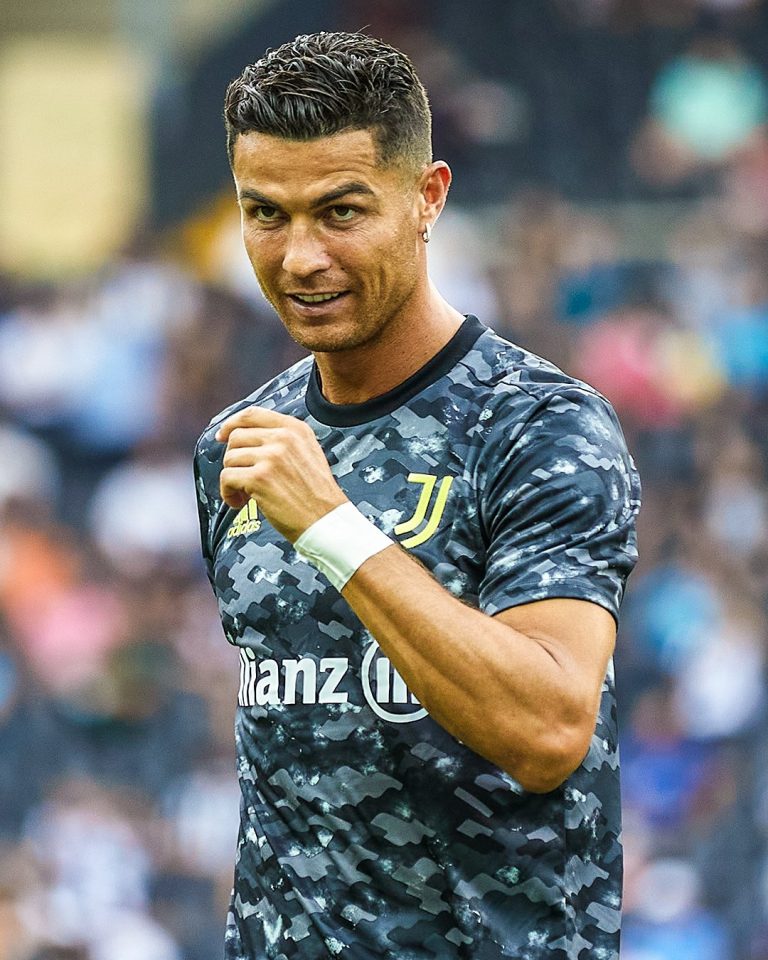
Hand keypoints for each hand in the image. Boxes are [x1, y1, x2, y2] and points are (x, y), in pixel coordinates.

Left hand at [215, 407, 347, 541]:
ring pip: (229, 459)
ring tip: (245, 495)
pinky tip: (240, 502)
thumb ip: (283, 440)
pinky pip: (227, 478)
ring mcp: (271, 457)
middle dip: (233, 459)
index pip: (252, 414)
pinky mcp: (259, 478)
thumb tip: (245, 436)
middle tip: (242, 478)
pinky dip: (228, 493)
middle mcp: (283, 438)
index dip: (231, 424)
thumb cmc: (316, 494)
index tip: (222, 436)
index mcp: (295, 429)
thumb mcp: (308, 453)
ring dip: (232, 479)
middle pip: (236, 437)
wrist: (326, 521)